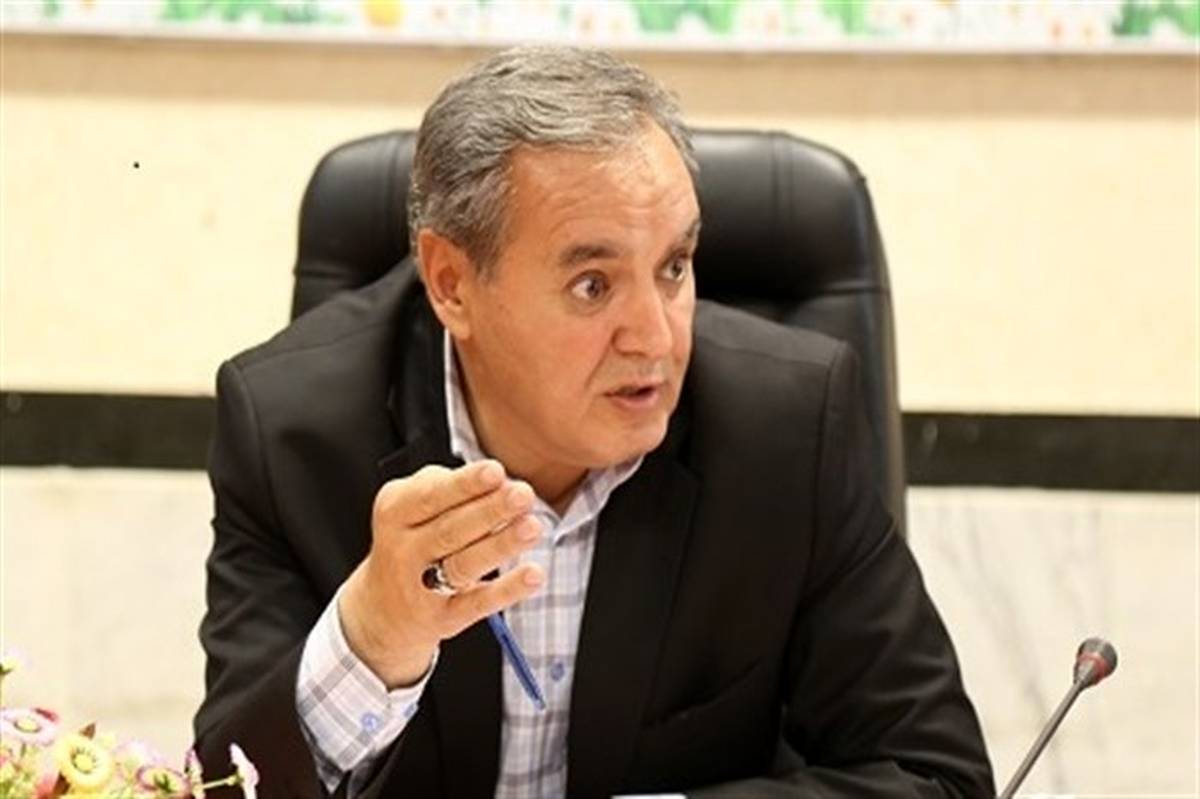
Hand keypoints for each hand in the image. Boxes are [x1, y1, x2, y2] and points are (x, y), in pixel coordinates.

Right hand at [339, 460, 544, 687]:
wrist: (382, 609)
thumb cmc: (413, 538)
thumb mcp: (413, 506)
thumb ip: (450, 488)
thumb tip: (502, 483)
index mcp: (395, 512)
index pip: (431, 496)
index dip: (465, 484)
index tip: (496, 471)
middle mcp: (403, 550)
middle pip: (451, 529)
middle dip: (490, 510)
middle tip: (524, 494)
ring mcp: (421, 587)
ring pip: (465, 564)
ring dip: (501, 545)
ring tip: (533, 527)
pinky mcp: (444, 618)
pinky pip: (478, 603)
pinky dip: (507, 590)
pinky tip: (534, 574)